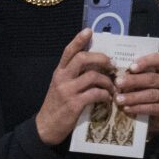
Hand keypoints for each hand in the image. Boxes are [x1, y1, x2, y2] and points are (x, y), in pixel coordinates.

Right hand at [35, 29, 116, 145]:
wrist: (46, 127)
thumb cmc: (57, 105)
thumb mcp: (61, 86)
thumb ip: (73, 75)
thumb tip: (95, 66)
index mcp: (59, 72)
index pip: (69, 51)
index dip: (79, 40)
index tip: (89, 30)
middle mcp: (62, 78)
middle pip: (83, 59)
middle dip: (101, 58)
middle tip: (111, 64)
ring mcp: (68, 91)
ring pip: (93, 76)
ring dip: (107, 81)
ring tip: (112, 87)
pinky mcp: (74, 104)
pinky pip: (95, 94)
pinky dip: (105, 95)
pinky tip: (107, 99)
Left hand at [115, 51, 158, 135]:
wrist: (157, 116)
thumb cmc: (147, 93)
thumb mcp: (144, 81)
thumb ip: (136, 75)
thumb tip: (117, 74)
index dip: (145, 62)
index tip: (131, 67)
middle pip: (152, 78)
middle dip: (133, 81)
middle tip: (118, 83)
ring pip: (151, 94)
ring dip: (133, 97)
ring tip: (119, 99)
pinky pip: (153, 108)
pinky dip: (138, 108)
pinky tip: (127, 109)